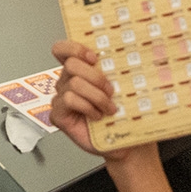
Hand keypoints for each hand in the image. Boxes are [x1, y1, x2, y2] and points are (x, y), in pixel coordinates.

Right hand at [48, 40, 154, 162]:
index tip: (93, 57)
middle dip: (96, 77)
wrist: (125, 143)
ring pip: (73, 84)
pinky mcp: (58, 114)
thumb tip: (132, 53)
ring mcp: (61, 98)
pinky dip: (86, 107)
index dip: (75, 48)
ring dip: (96, 96)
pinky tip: (96, 116)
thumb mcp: (123, 88)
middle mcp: (67, 82)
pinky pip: (68, 100)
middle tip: (111, 91)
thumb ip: (117, 70)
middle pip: (71, 64)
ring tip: (108, 108)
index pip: (63, 50)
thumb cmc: (124, 116)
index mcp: (80, 70)